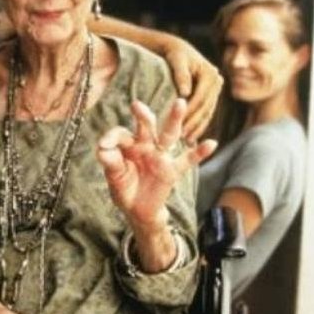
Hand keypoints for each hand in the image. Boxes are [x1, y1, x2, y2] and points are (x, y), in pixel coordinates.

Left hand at [96, 99, 216, 231]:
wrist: (137, 211)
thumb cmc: (124, 188)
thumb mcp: (114, 177)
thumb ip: (110, 162)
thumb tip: (102, 149)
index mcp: (128, 145)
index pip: (121, 134)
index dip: (112, 138)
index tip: (103, 146)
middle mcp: (146, 146)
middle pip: (147, 126)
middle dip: (143, 115)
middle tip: (136, 105)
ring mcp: (161, 156)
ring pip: (169, 135)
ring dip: (174, 119)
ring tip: (180, 103)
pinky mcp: (172, 171)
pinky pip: (188, 160)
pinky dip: (200, 152)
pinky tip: (211, 143)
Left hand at [160, 37, 222, 139]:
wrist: (177, 49)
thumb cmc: (173, 54)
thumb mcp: (176, 60)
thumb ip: (181, 75)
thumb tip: (185, 92)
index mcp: (210, 74)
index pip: (200, 98)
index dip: (190, 113)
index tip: (179, 126)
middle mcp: (217, 81)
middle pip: (205, 107)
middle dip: (194, 124)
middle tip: (183, 138)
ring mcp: (216, 89)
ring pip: (207, 112)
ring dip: (198, 128)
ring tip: (187, 141)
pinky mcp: (212, 96)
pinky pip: (207, 113)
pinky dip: (200, 125)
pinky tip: (192, 137)